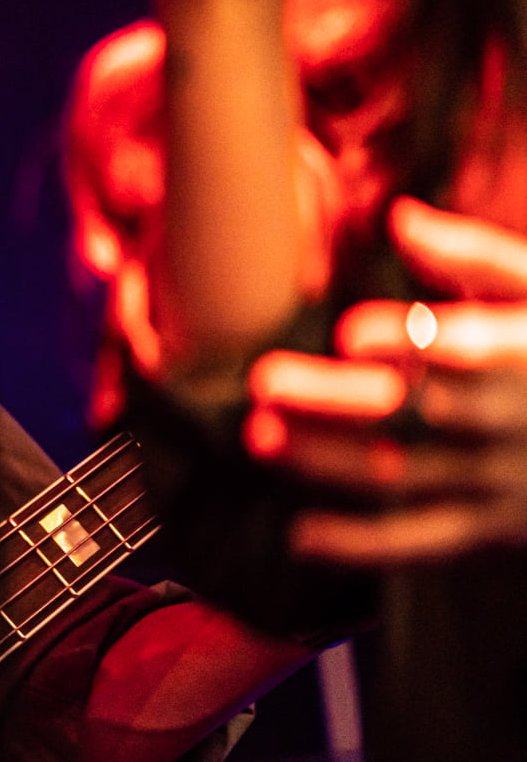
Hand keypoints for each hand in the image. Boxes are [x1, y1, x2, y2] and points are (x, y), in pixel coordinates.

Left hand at [245, 198, 526, 565]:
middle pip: (417, 412)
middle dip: (337, 401)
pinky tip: (301, 535)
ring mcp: (501, 478)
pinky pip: (422, 541)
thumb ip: (476, 256)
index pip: (471, 349)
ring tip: (261, 437)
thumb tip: (399, 217)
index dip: (413, 341)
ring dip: (328, 461)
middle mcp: (515, 420)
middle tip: (264, 382)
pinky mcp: (491, 526)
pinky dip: (360, 545)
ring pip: (406, 475)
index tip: (349, 331)